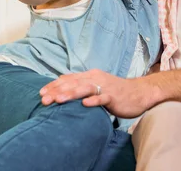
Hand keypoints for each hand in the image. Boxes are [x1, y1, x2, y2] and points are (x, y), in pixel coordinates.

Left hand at [40, 69, 155, 118]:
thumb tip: (62, 83)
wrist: (139, 93)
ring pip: (85, 89)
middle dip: (57, 91)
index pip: (69, 79)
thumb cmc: (116, 91)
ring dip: (71, 94)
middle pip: (73, 83)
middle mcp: (96, 79)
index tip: (41, 93)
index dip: (54, 86)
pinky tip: (85, 104)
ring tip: (58, 100)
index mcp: (90, 76)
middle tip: (44, 99)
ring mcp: (105, 87)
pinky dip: (94, 101)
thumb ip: (81, 84)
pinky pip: (103, 98)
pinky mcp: (114, 96)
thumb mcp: (96, 85)